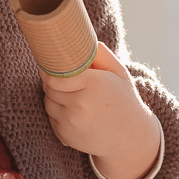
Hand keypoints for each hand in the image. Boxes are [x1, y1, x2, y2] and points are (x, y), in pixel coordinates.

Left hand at [40, 42, 161, 178]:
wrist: (130, 138)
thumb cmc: (124, 100)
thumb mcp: (119, 72)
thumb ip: (101, 54)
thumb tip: (79, 41)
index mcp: (93, 84)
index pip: (55, 75)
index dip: (50, 69)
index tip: (52, 64)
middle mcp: (79, 105)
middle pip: (49, 88)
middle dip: (53, 82)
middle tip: (63, 79)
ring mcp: (71, 123)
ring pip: (48, 103)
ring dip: (54, 97)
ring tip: (72, 95)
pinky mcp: (66, 137)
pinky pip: (51, 119)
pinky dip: (57, 114)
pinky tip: (74, 112)